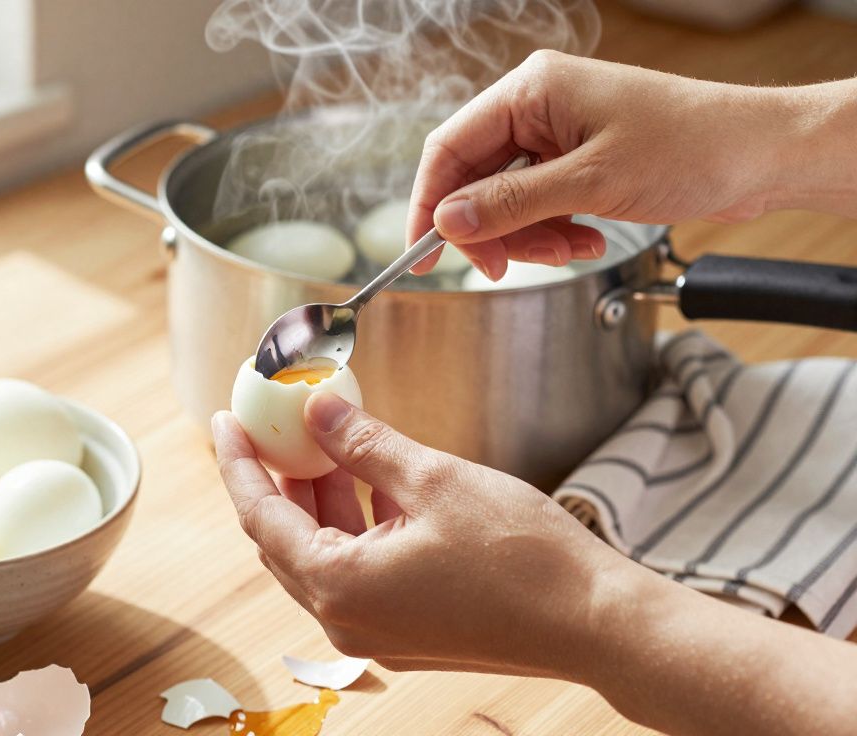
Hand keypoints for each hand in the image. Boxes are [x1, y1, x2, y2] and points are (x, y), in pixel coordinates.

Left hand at [212, 392, 856, 735]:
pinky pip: (357, 571)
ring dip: (320, 499)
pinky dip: (355, 525)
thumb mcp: (432, 479)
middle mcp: (346, 621)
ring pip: (322, 554)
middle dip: (278, 478)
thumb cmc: (525, 559)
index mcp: (339, 587)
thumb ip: (363, 442)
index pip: (260, 516)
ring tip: (326, 440)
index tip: (226, 422)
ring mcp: (376, 632)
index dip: (240, 463)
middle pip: (284, 539)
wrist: (597, 623)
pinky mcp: (406, 631)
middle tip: (275, 425)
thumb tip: (317, 409)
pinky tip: (372, 479)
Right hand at [406, 51, 797, 279]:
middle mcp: (538, 108)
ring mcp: (559, 135)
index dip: (429, 204)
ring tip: (570, 249)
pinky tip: (587, 239)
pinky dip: (553, 231)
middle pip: (475, 179)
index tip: (424, 253)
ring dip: (530, 236)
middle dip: (492, 229)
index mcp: (531, 90)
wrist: (763, 155)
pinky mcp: (579, 161)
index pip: (449, 148)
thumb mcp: (591, 182)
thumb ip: (512, 204)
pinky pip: (539, 204)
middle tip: (506, 265)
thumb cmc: (691, 146)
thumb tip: (449, 222)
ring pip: (507, 200)